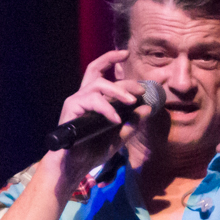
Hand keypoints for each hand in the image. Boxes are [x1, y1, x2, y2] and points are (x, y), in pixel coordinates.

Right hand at [45, 50, 149, 185]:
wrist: (74, 166)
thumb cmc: (93, 150)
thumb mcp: (118, 137)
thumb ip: (132, 124)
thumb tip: (147, 110)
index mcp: (93, 99)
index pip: (100, 71)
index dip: (111, 59)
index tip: (126, 54)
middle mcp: (83, 96)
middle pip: (100, 74)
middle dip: (124, 81)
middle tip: (141, 90)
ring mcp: (77, 100)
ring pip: (99, 84)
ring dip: (118, 91)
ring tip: (132, 102)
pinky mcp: (71, 108)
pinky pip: (93, 101)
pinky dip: (107, 109)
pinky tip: (116, 120)